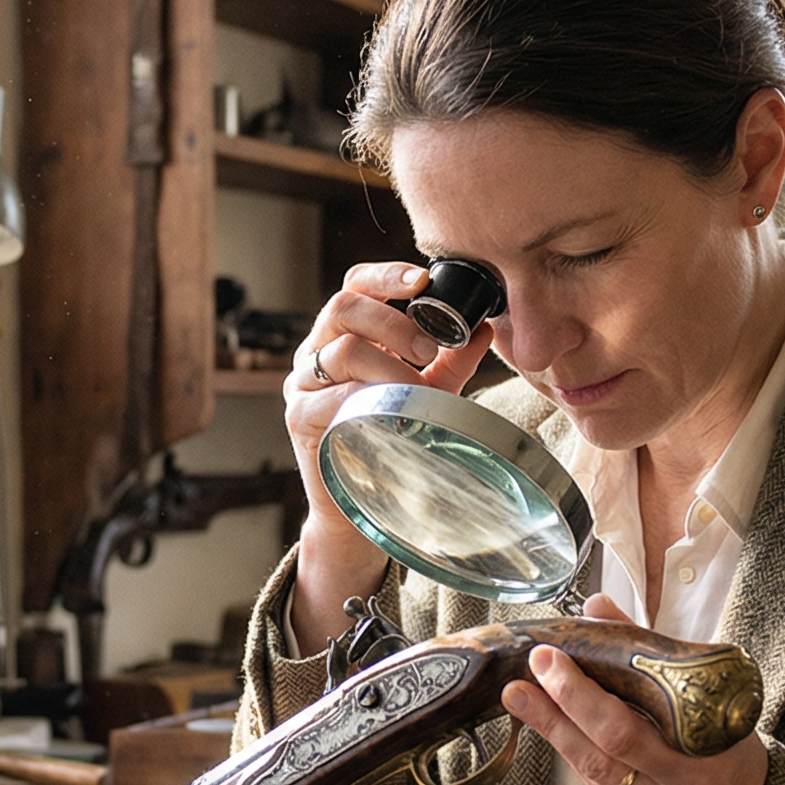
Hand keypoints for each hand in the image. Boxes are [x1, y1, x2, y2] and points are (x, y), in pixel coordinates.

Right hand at [285, 262, 496, 646]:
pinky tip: (386, 409)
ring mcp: (301, 385)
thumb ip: (450, 361)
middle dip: (392, 320)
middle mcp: (315, 353)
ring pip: (339, 349)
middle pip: (342, 306)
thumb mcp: (426, 393)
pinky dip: (362, 397)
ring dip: (386, 363)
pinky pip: (328, 396)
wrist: (356, 508)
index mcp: (342, 336)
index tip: (422, 280)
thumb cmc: (386, 442)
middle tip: (426, 349)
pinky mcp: (298, 418)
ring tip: (414, 386)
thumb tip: (487, 327)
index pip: (354, 285)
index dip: (386, 275)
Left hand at [501, 593, 766, 784]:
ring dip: (552, 726)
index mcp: (708, 755)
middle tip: (535, 665)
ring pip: (593, 769)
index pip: (636, 724)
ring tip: (519, 694)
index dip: (587, 694)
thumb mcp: (706, 695)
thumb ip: (653, 651)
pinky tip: (551, 722)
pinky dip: (573, 749)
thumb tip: (596, 607)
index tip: (554, 657)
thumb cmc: (725, 743)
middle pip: (610, 746)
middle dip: (564, 703)